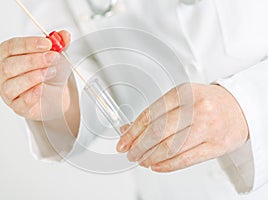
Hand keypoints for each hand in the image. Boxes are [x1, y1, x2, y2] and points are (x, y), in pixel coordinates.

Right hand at [0, 30, 70, 120]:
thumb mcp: (54, 55)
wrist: (55, 95)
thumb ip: (59, 44)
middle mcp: (0, 74)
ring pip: (11, 85)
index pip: (10, 47)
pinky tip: (43, 87)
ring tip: (51, 72)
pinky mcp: (17, 107)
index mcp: (3, 56)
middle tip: (52, 57)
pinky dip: (33, 94)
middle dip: (33, 60)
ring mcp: (6, 92)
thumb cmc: (47, 73)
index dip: (28, 44)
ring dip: (34, 76)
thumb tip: (64, 35)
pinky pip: (21, 102)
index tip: (47, 43)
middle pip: (9, 66)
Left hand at [116, 83, 248, 171]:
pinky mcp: (216, 145)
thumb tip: (128, 128)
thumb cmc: (207, 103)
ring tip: (142, 160)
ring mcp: (208, 127)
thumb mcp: (181, 99)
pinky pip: (185, 159)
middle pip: (157, 132)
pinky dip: (166, 165)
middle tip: (130, 153)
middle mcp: (196, 108)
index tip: (122, 142)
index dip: (132, 132)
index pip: (150, 114)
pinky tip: (156, 166)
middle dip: (138, 146)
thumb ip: (156, 113)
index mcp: (183, 92)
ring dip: (150, 157)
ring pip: (169, 147)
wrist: (240, 108)